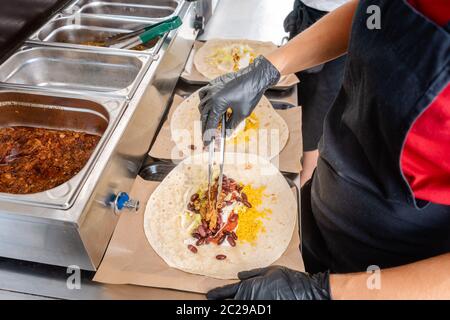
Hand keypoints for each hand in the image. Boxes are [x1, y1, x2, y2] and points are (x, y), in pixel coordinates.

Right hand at [198, 55, 279, 144]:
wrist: (255, 77)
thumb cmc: (250, 94)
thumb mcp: (242, 114)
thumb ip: (232, 125)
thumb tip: (226, 134)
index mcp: (217, 104)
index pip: (210, 124)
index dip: (208, 136)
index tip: (207, 144)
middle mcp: (211, 96)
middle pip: (204, 116)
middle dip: (206, 127)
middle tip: (208, 137)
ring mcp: (212, 88)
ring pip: (202, 105)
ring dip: (205, 115)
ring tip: (210, 122)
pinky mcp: (215, 83)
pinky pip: (204, 94)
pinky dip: (205, 101)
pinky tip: (209, 105)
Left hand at [206, 266, 330, 299]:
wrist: (303, 293)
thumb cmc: (287, 280)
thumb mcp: (269, 271)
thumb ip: (252, 274)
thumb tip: (240, 276)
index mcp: (248, 287)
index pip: (227, 292)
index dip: (217, 294)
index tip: (209, 295)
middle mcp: (249, 300)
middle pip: (231, 305)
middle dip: (222, 304)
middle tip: (212, 301)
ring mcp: (256, 308)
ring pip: (239, 309)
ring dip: (233, 306)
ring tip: (226, 303)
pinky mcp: (262, 312)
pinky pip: (250, 311)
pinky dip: (245, 308)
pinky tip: (244, 305)